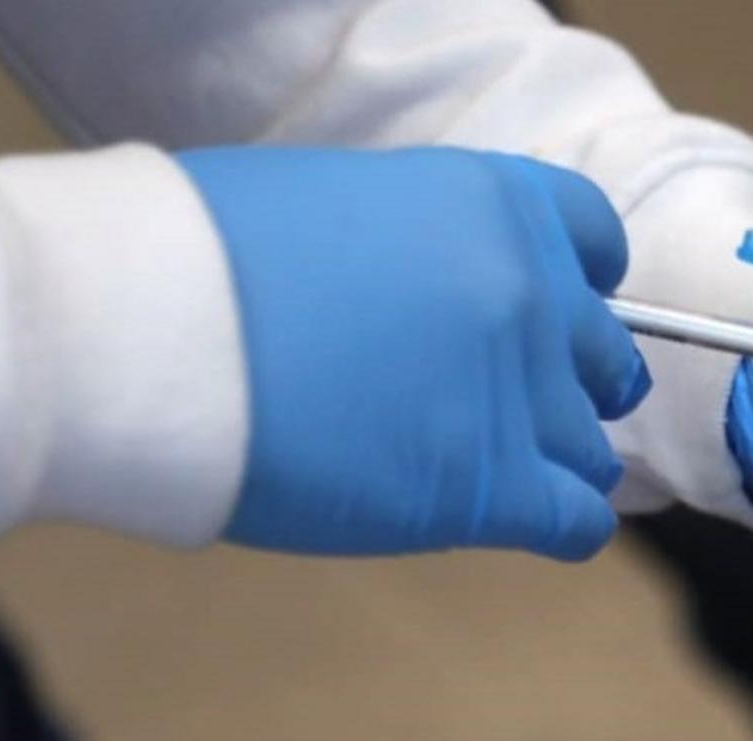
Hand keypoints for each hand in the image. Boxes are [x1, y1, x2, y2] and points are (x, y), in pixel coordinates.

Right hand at [180, 147, 647, 559]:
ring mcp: (522, 395)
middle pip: (600, 357)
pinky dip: (564, 526)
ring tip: (493, 474)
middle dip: (568, 386)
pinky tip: (523, 524)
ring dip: (555, 464)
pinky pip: (579, 522)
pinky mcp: (494, 488)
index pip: (596, 242)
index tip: (556, 313)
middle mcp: (532, 292)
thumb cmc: (202, 256)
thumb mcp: (339, 201)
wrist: (151, 327)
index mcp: (495, 203)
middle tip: (512, 409)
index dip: (582, 285)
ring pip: (592, 450)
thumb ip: (418, 244)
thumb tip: (422, 286)